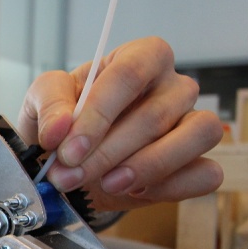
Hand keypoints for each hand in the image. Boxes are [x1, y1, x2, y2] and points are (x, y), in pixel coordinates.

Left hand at [17, 36, 222, 211]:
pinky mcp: (198, 162)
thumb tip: (60, 128)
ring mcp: (191, 123)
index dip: (99, 114)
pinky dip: (172, 186)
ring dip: (148, 166)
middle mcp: (173, 86)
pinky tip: (136, 191)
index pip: (129, 74)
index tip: (68, 150)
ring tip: (107, 183)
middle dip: (106, 153)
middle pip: (156, 114)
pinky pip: (206, 173)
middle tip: (69, 176)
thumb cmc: (64, 122)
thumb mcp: (41, 102)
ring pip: (197, 135)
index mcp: (139, 57)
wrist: (71, 162)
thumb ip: (49, 104)